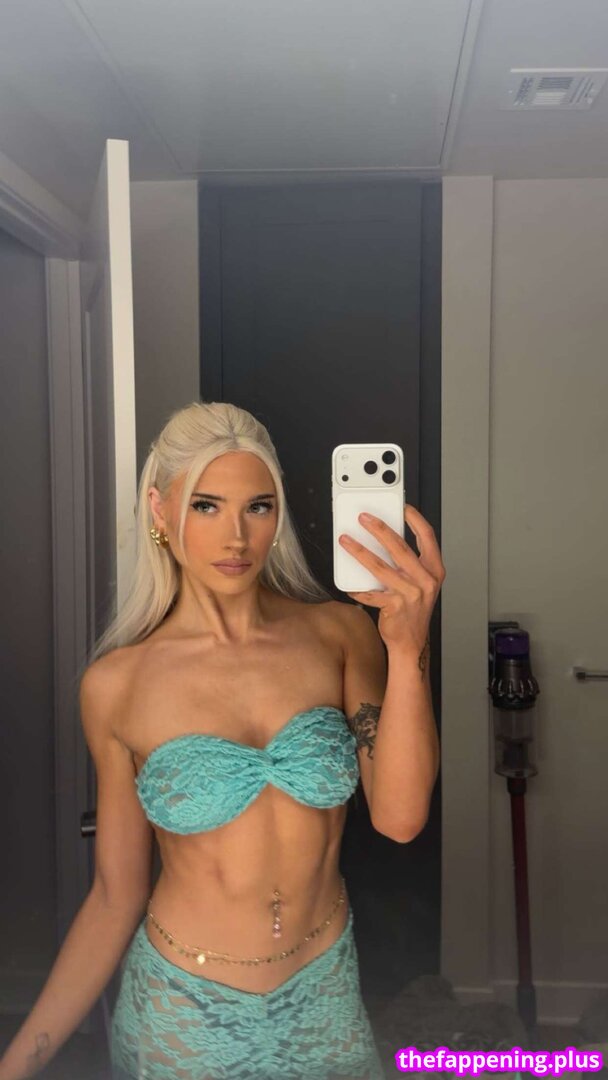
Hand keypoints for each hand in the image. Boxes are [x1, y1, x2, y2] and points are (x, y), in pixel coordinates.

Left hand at [338, 504, 445, 654]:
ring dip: (360, 551)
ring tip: (346, 540)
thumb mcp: (420, 582)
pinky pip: (370, 592)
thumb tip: (385, 538)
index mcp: (434, 569)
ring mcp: (410, 593)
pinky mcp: (394, 607)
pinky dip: (357, 587)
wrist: (411, 642)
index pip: (427, 536)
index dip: (415, 518)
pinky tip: (348, 583)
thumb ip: (409, 562)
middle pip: (400, 547)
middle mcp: (425, 580)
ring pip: (380, 566)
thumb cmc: (413, 610)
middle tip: (364, 518)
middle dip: (380, 529)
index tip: (402, 506)